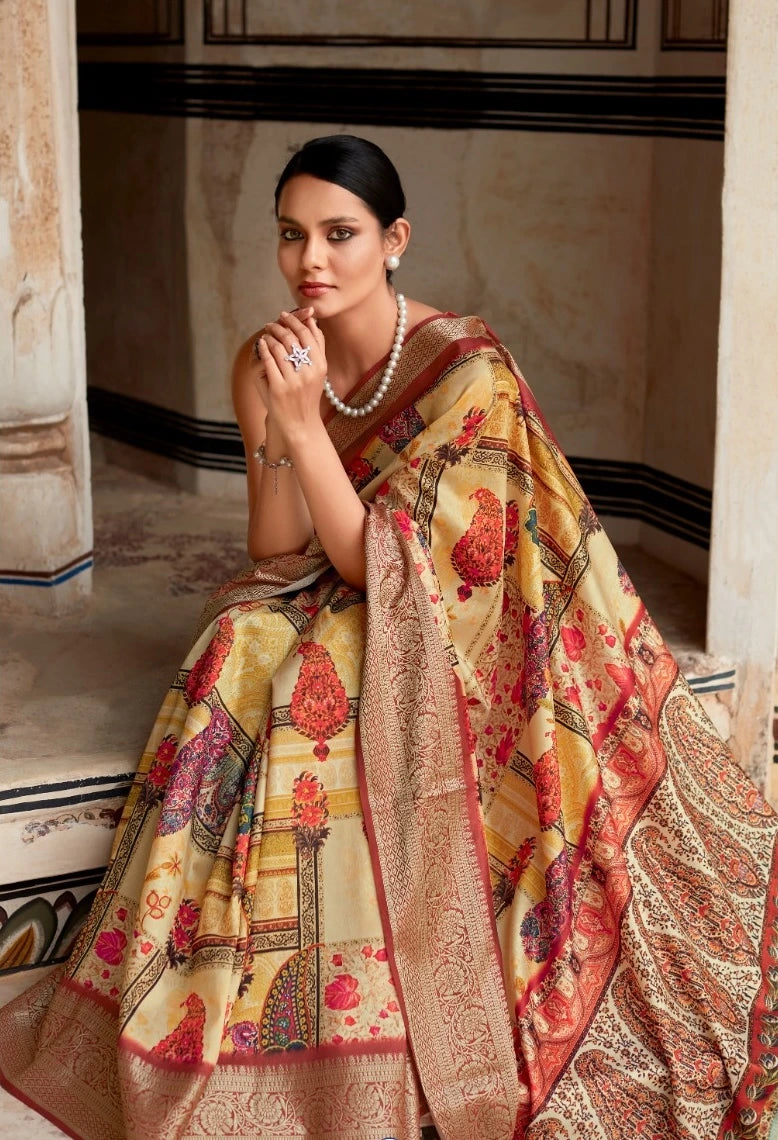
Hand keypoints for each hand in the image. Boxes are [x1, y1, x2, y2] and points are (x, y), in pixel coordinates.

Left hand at [256, 309, 326, 446]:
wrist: (300, 423)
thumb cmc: (307, 393)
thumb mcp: (318, 371)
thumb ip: (317, 346)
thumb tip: (312, 320)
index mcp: (320, 366)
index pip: (307, 334)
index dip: (295, 321)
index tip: (284, 315)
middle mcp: (309, 373)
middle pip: (292, 338)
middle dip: (279, 326)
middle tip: (271, 323)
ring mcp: (293, 381)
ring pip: (279, 348)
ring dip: (270, 336)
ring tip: (266, 333)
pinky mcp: (278, 388)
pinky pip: (269, 361)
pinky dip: (264, 349)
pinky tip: (262, 344)